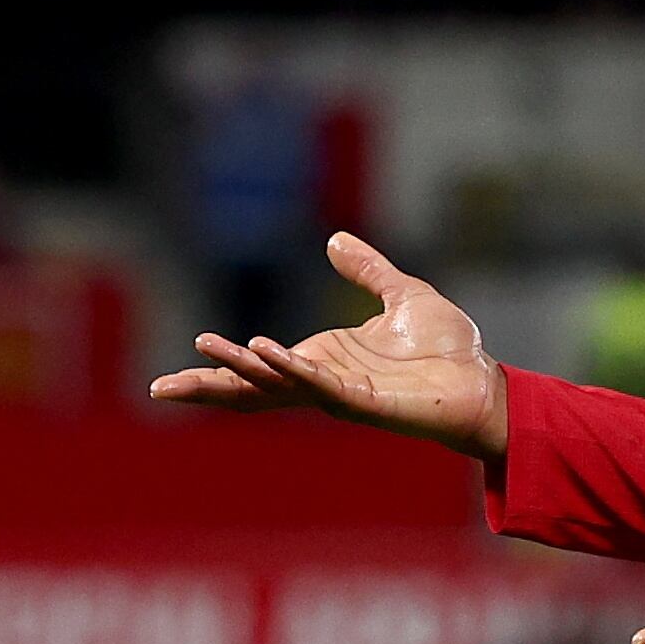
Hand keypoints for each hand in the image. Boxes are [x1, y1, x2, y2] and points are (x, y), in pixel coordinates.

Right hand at [150, 232, 508, 459]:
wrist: (484, 382)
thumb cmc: (448, 351)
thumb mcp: (402, 296)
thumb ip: (368, 271)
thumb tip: (334, 241)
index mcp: (324, 361)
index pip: (257, 370)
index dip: (218, 370)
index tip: (172, 377)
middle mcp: (324, 382)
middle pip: (253, 389)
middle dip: (209, 386)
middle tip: (160, 389)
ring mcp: (342, 395)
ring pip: (278, 385)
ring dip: (240, 370)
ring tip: (205, 348)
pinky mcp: (367, 403)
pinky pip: (320, 386)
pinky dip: (291, 369)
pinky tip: (264, 352)